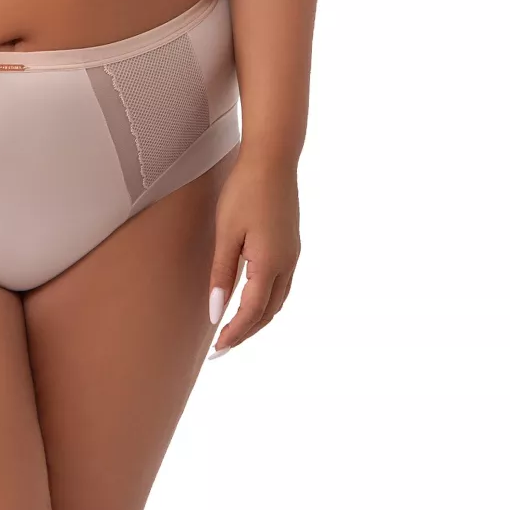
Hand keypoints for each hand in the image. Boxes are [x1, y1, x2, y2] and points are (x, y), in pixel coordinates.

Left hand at [207, 150, 299, 355]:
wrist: (273, 159)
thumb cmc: (244, 191)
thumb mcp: (226, 233)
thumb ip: (221, 274)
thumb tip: (216, 312)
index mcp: (270, 264)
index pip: (251, 312)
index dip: (234, 333)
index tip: (217, 350)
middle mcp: (287, 264)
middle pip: (268, 312)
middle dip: (247, 332)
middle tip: (223, 348)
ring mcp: (293, 254)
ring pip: (278, 300)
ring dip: (258, 318)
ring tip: (235, 329)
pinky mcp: (292, 244)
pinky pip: (282, 284)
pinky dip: (266, 301)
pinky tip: (252, 299)